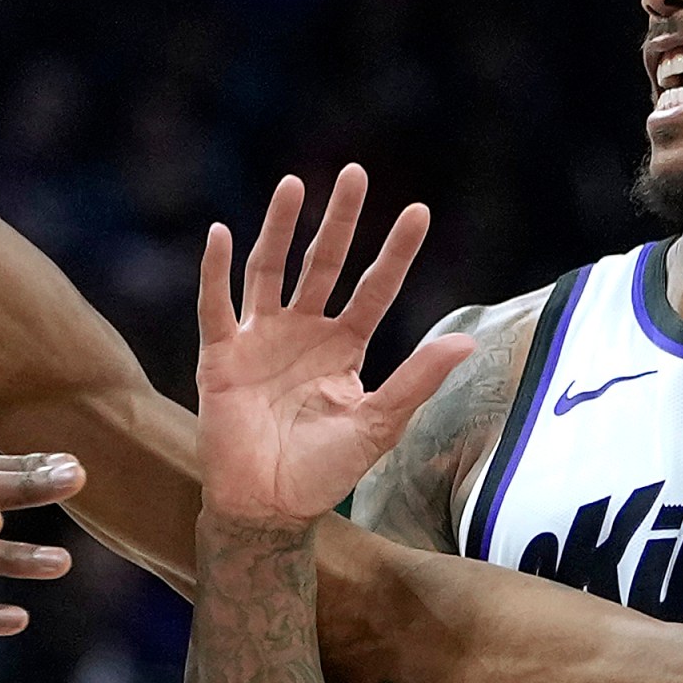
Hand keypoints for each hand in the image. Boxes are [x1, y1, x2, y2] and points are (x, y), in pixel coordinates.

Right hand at [195, 166, 478, 524]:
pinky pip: (216, 305)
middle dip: (339, 221)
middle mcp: (303, 333)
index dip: (394, 252)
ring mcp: (260, 340)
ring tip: (294, 185)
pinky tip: (222, 234)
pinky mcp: (221, 356)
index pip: (374, 288)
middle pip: (322, 263)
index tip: (418, 211)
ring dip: (280, 228)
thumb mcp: (379, 424)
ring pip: (270, 270)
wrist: (268, 508)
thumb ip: (416, 380)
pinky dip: (216, 270)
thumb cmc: (323, 472)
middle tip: (355, 174)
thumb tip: (467, 342)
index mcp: (343, 347)